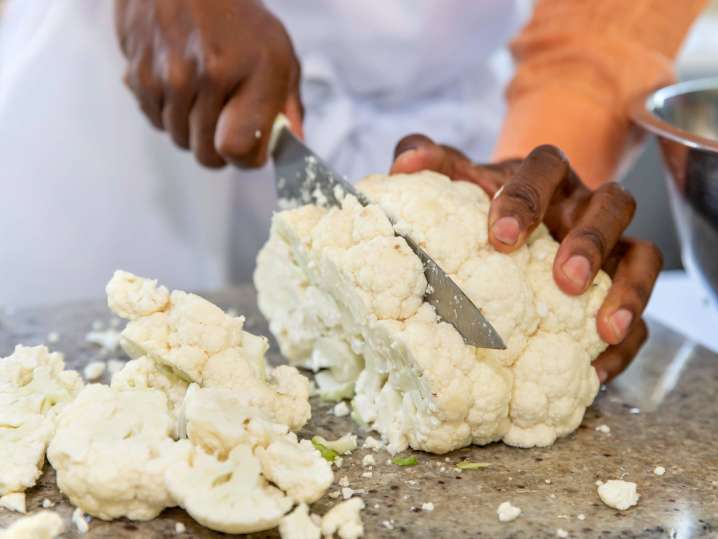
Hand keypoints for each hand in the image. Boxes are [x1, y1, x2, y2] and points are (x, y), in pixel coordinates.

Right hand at [114, 0, 301, 167]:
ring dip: (192, 129)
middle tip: (226, 122)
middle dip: (219, 148)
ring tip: (203, 95)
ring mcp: (170, 76)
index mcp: (254, 72)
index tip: (252, 148)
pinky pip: (156, 121)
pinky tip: (180, 84)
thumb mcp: (279, 54)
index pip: (239, 150)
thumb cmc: (237, 17)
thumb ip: (288, 107)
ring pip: (180, 140)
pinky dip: (168, 112)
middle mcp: (209, 76)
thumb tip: (294, 146)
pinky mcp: (139, 75)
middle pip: (207, 155)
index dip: (247, 158)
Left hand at [390, 134, 662, 382]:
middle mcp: (585, 205)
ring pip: (642, 255)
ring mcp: (611, 245)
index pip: (545, 169)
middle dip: (590, 241)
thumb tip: (404, 165)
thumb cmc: (487, 200)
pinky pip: (642, 312)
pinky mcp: (622, 285)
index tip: (499, 236)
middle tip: (562, 280)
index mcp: (546, 175)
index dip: (527, 198)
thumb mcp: (459, 178)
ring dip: (627, 289)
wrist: (520, 218)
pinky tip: (597, 369)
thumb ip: (432, 162)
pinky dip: (626, 342)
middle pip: (612, 204)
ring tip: (602, 328)